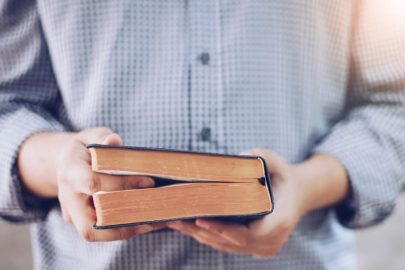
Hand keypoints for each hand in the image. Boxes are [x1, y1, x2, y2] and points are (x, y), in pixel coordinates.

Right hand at [56, 128, 163, 240]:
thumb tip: (114, 141)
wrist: (66, 163)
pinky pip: (102, 231)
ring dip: (126, 230)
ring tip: (154, 222)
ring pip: (95, 233)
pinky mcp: (82, 222)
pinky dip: (125, 228)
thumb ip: (103, 137)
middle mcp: (68, 197)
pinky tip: (148, 222)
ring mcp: (72, 213)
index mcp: (70, 172)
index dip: (122, 184)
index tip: (150, 181)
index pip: (93, 183)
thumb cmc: (85, 148)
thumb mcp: (92, 135)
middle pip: (89, 222)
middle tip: (154, 212)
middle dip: (123, 220)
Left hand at [168, 148, 306, 257]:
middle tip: (176, 218)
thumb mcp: (279, 163)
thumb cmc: (284, 178)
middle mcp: (271, 241)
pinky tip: (188, 225)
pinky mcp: (252, 247)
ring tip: (175, 220)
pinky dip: (207, 236)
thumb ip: (263, 157)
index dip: (222, 229)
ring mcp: (262, 248)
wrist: (298, 194)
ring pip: (225, 246)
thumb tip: (240, 156)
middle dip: (202, 231)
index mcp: (279, 223)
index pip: (246, 234)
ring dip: (200, 235)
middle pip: (230, 242)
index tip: (200, 220)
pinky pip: (226, 245)